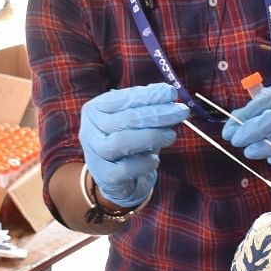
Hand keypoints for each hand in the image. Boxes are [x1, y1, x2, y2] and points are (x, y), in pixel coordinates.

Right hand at [79, 83, 189, 207]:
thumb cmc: (128, 140)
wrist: (115, 177)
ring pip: (121, 142)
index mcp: (95, 109)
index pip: (123, 99)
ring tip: (171, 135)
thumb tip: (169, 94)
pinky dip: (144, 162)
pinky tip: (154, 159)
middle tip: (181, 111)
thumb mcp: (134, 120)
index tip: (171, 93)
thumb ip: (147, 107)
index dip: (149, 95)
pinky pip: (126, 168)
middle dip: (156, 114)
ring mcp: (94, 154)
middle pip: (124, 119)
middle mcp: (89, 130)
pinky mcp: (105, 176)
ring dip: (151, 136)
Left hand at [223, 82, 270, 168]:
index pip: (262, 103)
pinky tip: (270, 158)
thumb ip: (247, 114)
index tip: (228, 133)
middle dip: (252, 133)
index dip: (243, 120)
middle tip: (237, 142)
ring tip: (251, 151)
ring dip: (264, 150)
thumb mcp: (267, 104)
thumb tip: (229, 131)